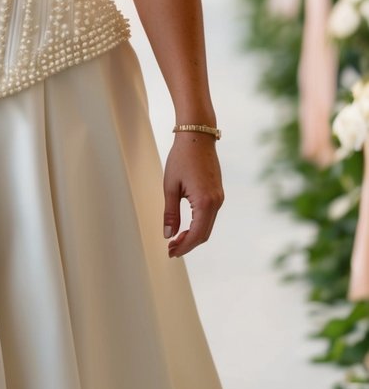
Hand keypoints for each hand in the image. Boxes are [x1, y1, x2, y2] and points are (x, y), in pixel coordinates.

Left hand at [163, 132, 224, 257]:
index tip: (170, 252)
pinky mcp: (218, 192)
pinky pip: (209, 216)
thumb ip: (170, 212)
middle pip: (204, 234)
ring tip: (175, 240)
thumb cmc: (181, 157)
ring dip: (193, 235)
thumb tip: (169, 235)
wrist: (197, 136)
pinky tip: (186, 226)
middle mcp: (216, 202)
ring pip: (207, 225)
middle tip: (171, 249)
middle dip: (188, 244)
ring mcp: (219, 197)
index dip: (184, 246)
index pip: (196, 234)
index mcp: (205, 202)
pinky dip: (198, 225)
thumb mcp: (171, 186)